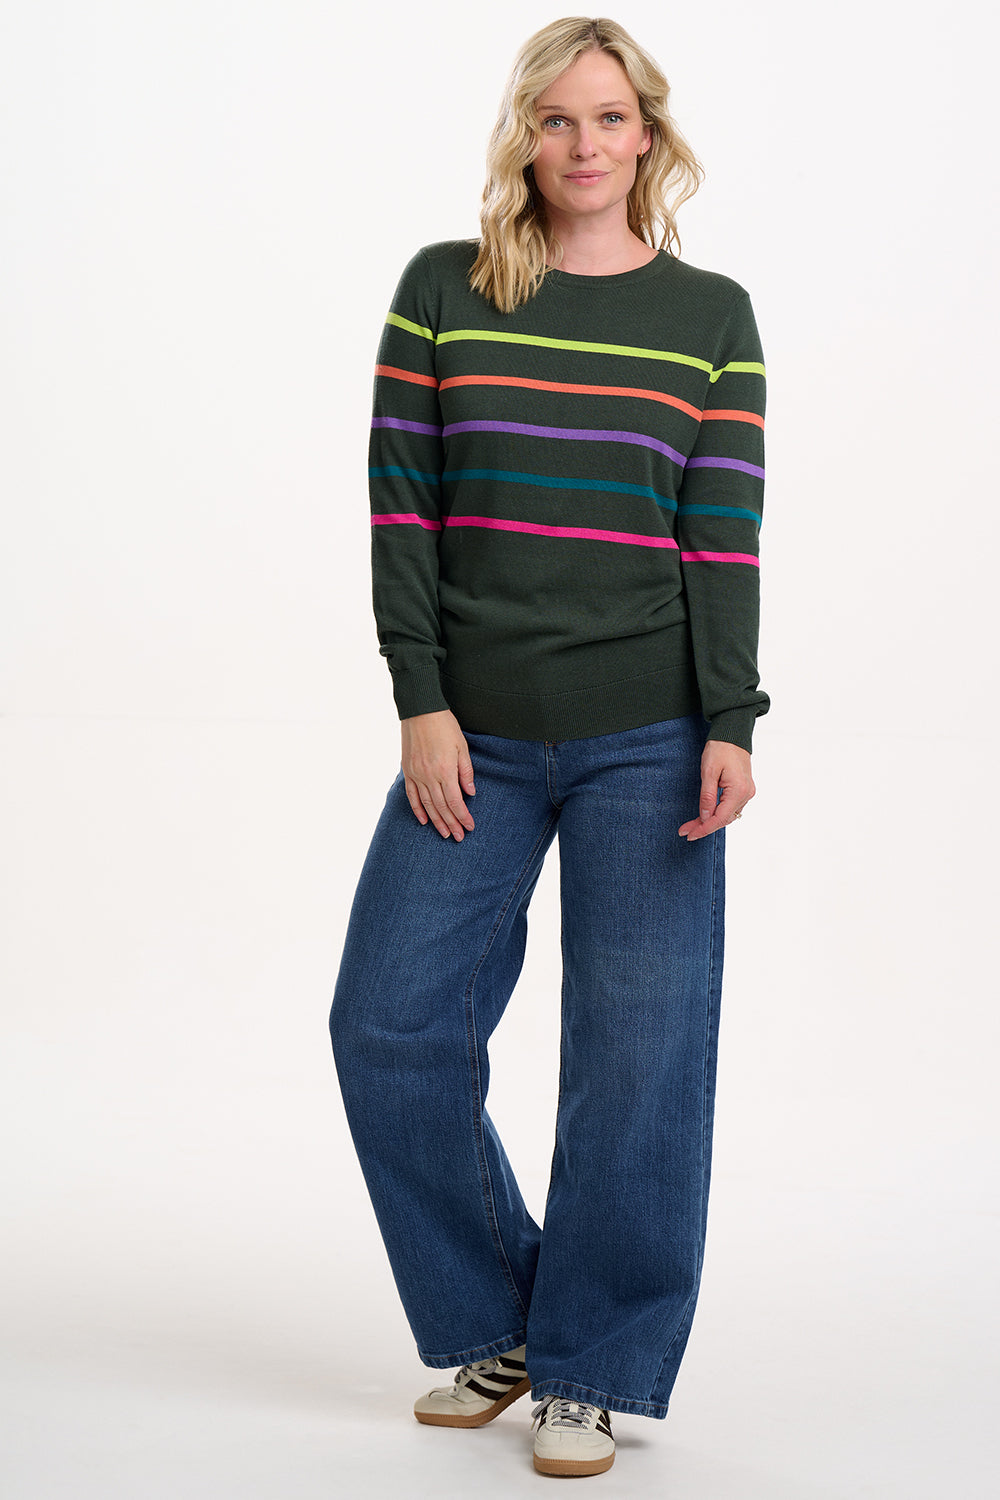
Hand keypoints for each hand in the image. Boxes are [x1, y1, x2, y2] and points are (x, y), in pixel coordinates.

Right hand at [401, 710, 475, 839]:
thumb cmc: (445, 726)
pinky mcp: (407, 770)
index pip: (456, 801)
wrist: (420, 710)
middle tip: (458, 837)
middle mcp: (429, 776)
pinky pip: (411, 795)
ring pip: (427, 804)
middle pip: (442, 807)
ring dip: (436, 821)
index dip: (463, 816)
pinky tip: (424, 820)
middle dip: (452, 824)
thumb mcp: (462, 746)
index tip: (469, 827)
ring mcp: (416, 774)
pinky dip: (417, 809)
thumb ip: (466, 771)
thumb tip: (470, 792)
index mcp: (445, 770)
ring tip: (444, 834)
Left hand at [678, 739, 754, 840]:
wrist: (732, 734)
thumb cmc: (720, 748)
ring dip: (710, 821)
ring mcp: (747, 792)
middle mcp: (746, 794)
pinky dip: (718, 813)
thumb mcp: (708, 772)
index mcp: (738, 791)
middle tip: (685, 831)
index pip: (719, 818)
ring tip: (692, 825)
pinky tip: (706, 815)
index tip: (689, 834)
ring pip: (727, 815)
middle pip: (723, 819)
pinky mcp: (744, 789)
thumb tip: (705, 817)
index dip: (703, 829)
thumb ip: (707, 797)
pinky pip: (730, 807)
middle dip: (704, 826)